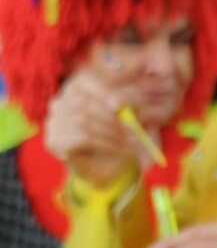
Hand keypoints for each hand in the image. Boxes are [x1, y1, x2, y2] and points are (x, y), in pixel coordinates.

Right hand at [46, 69, 142, 187]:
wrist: (102, 164)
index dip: (102, 92)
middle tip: (132, 130)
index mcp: (74, 89)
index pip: (83, 82)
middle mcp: (59, 102)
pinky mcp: (55, 141)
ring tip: (129, 143)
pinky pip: (82, 139)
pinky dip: (105, 144)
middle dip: (111, 118)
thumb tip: (127, 104)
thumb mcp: (124, 115)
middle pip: (83, 103)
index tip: (120, 106)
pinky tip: (118, 150)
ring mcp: (54, 122)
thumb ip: (126, 105)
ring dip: (111, 133)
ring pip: (83, 122)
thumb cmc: (112, 134)